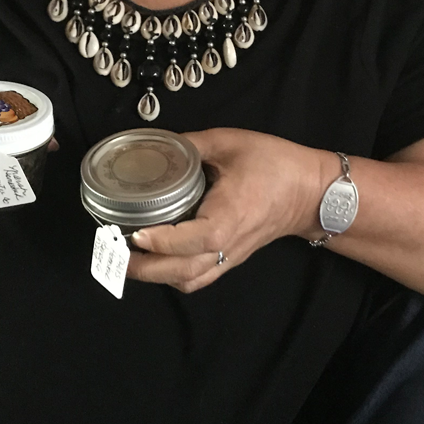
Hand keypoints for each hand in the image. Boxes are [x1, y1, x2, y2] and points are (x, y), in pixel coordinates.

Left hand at [127, 127, 330, 291]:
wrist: (310, 191)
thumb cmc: (276, 166)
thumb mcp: (231, 142)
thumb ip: (191, 144)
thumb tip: (156, 143)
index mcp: (229, 216)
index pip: (191, 240)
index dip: (160, 241)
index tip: (134, 233)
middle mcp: (229, 243)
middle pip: (183, 272)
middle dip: (144, 269)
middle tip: (113, 251)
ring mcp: (231, 256)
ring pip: (189, 281)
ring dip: (156, 276)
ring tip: (128, 258)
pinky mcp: (232, 258)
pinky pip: (199, 278)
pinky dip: (174, 277)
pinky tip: (157, 262)